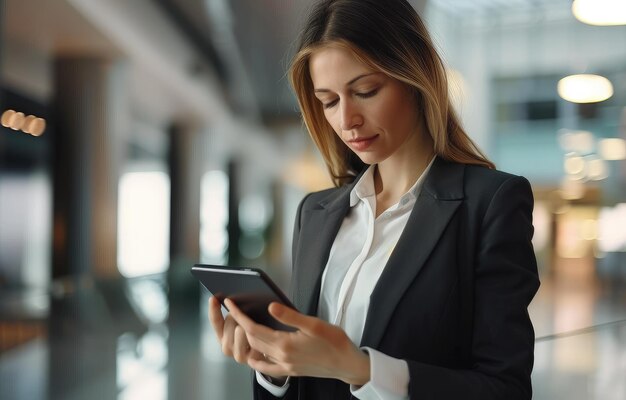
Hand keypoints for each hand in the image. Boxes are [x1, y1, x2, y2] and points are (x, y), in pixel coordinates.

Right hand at [208, 296, 264, 365]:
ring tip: (254, 325)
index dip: (213, 309)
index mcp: (222, 337)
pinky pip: (251, 339)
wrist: (271, 353)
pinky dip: (256, 334)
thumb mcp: (244, 321)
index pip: (215, 321)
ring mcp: (238, 355)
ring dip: (247, 324)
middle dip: (237, 314)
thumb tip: (230, 300)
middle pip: (229, 321)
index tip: (213, 298)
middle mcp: (226, 348)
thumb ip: (235, 314)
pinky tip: (260, 334)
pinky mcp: (250, 360)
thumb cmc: (256, 333)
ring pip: (239, 329)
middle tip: (246, 313)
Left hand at [224, 298, 370, 385]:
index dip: (239, 315)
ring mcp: (285, 366)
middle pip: (251, 340)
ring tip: (244, 325)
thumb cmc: (335, 341)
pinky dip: (257, 358)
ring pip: (257, 352)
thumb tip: (270, 306)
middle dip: (240, 324)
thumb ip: (290, 316)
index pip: (253, 329)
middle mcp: (282, 357)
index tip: (230, 303)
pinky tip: (256, 351)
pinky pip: (266, 367)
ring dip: (247, 339)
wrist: (348, 364)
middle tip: (236, 310)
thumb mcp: (314, 324)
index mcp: (286, 344)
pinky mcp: (290, 371)